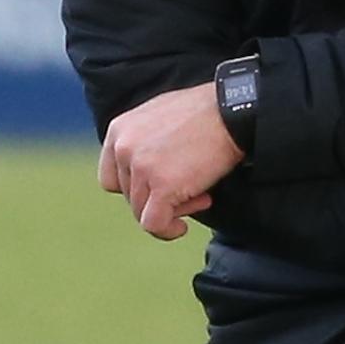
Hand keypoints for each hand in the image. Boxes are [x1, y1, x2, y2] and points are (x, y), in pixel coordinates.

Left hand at [98, 83, 244, 240]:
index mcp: (119, 131)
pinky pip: (154, 224)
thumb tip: (141, 171)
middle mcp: (123, 148)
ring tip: (200, 196)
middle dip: (158, 199)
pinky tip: (182, 227)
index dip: (135, 188)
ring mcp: (141, 167)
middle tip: (190, 190)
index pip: (111, 177)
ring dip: (170, 211)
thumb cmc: (204, 113)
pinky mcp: (162, 186)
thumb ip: (142, 141)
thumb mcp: (158, 117)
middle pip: (129, 196)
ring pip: (141, 212)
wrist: (233, 112)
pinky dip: (167, 230)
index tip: (159, 187)